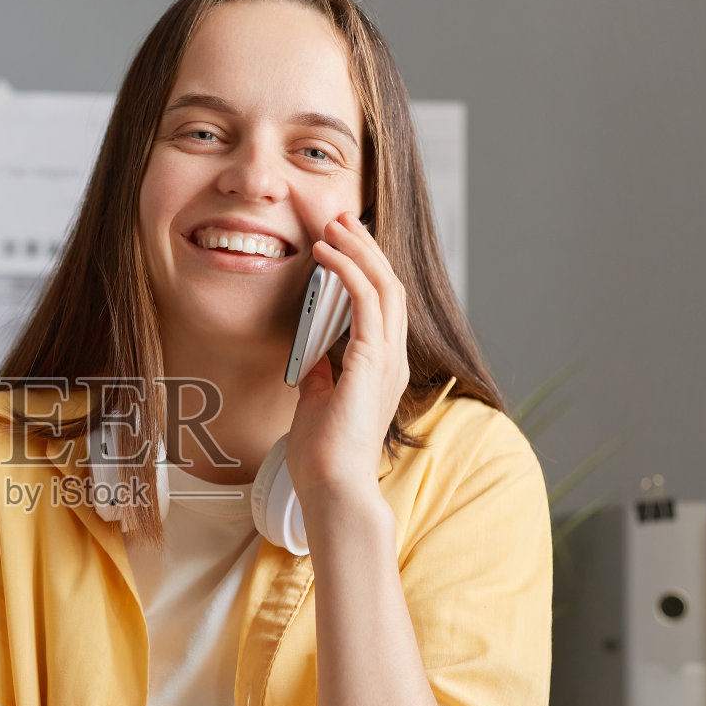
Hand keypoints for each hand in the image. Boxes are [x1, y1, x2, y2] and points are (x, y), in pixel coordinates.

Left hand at [285, 210, 409, 505]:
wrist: (332, 487)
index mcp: (382, 367)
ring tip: (335, 224)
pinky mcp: (373, 361)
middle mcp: (393, 358)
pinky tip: (326, 254)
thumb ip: (321, 374)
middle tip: (341, 218)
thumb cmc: (324, 456)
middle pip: (390, 285)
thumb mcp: (318, 402)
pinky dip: (347, 271)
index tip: (341, 241)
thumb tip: (312, 353)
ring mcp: (387, 359)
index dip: (365, 267)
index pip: (382, 304)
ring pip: (384, 285)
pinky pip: (366, 301)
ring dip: (359, 249)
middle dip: (366, 246)